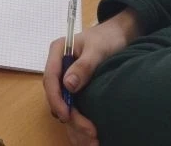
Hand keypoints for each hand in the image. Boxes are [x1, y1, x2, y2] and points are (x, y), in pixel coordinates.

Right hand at [42, 9, 141, 141]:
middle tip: (89, 132)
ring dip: (75, 123)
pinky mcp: (76, 88)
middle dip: (70, 116)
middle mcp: (59, 66)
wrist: (121, 35)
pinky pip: (73, 106)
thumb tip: (67, 85)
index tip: (67, 115)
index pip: (50, 78)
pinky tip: (89, 134)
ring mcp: (67, 78)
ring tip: (92, 138)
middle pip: (57, 95)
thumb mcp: (98, 49)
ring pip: (64, 105)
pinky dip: (80, 122)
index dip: (56, 98)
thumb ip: (84, 66)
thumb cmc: (108, 37)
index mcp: (58, 52)